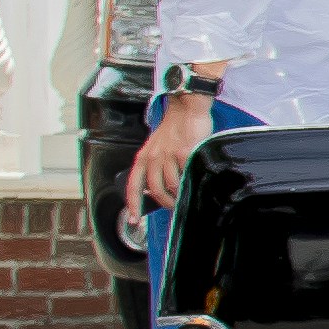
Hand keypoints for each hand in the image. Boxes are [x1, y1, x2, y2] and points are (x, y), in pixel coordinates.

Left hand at [133, 89, 214, 209]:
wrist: (187, 109)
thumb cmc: (175, 129)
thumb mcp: (157, 148)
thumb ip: (155, 166)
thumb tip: (156, 189)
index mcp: (143, 157)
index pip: (133, 185)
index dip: (133, 204)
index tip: (135, 219)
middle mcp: (153, 157)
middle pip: (155, 190)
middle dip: (165, 203)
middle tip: (174, 208)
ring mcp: (168, 155)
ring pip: (171, 185)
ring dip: (179, 196)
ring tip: (185, 197)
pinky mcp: (184, 152)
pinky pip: (187, 174)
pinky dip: (191, 181)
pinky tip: (195, 182)